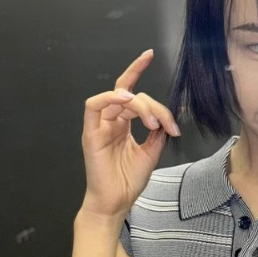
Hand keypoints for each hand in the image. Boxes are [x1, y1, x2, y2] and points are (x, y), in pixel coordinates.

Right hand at [80, 50, 180, 218]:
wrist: (116, 203)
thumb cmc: (128, 181)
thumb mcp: (150, 153)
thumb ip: (156, 133)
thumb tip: (166, 118)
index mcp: (122, 124)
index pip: (130, 91)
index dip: (137, 70)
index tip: (149, 54)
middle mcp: (110, 121)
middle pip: (131, 96)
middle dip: (153, 106)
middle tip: (167, 126)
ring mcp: (99, 126)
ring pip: (118, 98)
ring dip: (139, 105)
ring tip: (153, 123)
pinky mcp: (90, 133)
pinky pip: (93, 105)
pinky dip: (110, 98)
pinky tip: (125, 101)